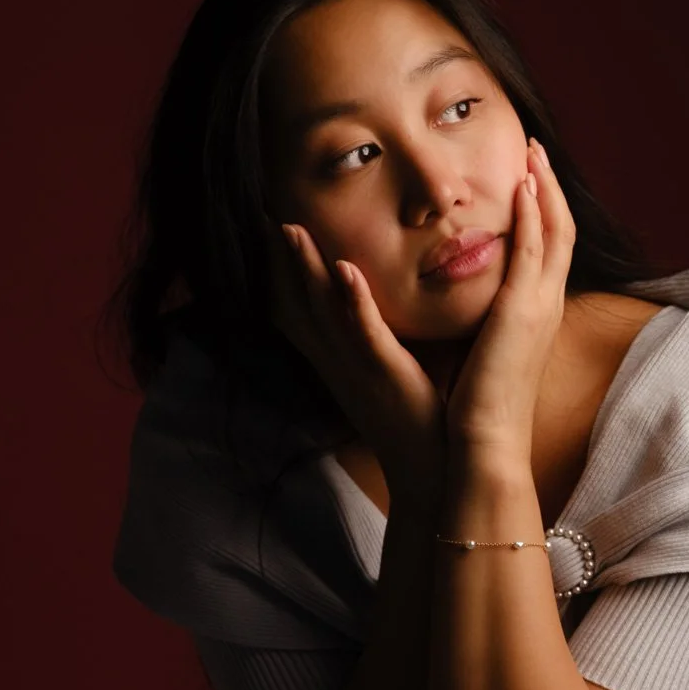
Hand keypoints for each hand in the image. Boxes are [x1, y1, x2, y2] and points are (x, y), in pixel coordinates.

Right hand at [263, 215, 446, 507]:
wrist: (430, 474)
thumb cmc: (417, 423)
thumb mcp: (386, 376)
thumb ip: (380, 340)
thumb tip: (388, 306)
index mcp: (337, 361)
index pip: (296, 312)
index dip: (276, 274)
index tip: (262, 232)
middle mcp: (337, 362)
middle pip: (296, 304)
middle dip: (276, 262)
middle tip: (257, 215)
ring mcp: (358, 367)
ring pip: (322, 312)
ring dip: (304, 270)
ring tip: (289, 228)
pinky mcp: (386, 373)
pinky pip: (365, 333)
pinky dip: (352, 301)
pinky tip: (345, 269)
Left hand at [444, 137, 575, 458]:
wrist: (484, 447)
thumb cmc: (478, 414)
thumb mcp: (483, 357)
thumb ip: (482, 327)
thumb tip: (469, 312)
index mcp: (534, 319)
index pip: (546, 253)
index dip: (542, 214)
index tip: (528, 180)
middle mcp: (545, 309)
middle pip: (559, 234)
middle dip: (550, 189)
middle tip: (536, 151)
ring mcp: (539, 309)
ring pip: (554, 233)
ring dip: (545, 189)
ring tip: (532, 153)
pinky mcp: (523, 313)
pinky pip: (533, 251)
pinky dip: (533, 216)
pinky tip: (522, 184)